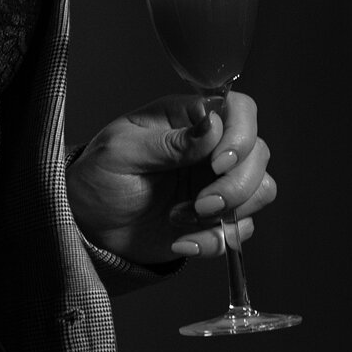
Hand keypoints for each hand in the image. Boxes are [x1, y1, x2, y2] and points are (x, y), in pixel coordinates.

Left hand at [66, 91, 276, 269]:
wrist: (89, 227)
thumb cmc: (99, 178)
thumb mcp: (121, 152)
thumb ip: (168, 141)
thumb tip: (213, 126)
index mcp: (188, 119)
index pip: (240, 110)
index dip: (241, 135)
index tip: (217, 163)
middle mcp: (211, 148)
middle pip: (258, 153)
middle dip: (236, 184)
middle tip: (200, 203)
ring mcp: (217, 183)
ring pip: (261, 189)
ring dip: (229, 211)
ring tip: (181, 219)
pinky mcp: (217, 218)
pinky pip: (241, 229)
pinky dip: (215, 240)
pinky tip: (182, 242)